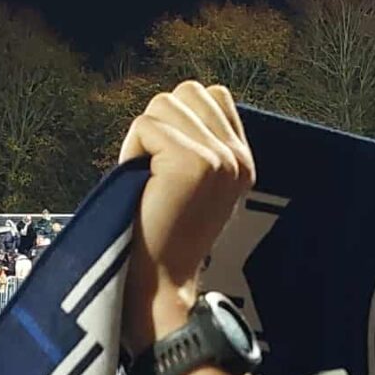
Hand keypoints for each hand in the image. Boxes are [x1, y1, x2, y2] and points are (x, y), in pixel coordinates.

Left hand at [115, 82, 255, 353]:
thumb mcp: (197, 185)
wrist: (161, 282)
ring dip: (143, 138)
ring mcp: (218, 157)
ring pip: (163, 104)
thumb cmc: (164, 235)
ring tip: (148, 179)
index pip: (212, 94)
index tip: (167, 161)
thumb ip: (198, 143)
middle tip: (153, 170)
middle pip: (186, 91)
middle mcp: (237, 156)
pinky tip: (141, 185)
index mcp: (243, 160)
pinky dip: (131, 151)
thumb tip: (174, 104)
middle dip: (160, 123)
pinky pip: (145, 126)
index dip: (179, 118)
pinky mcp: (192, 161)